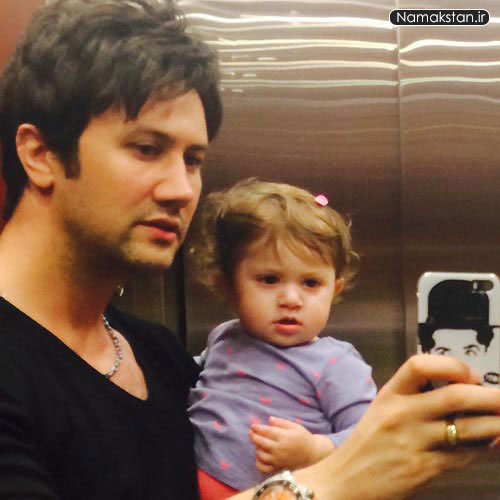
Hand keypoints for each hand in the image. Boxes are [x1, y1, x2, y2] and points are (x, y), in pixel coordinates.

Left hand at [249, 417, 334, 472]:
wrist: (311, 454)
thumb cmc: (303, 437)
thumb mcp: (294, 426)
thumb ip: (281, 422)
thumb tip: (269, 419)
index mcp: (284, 437)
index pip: (267, 432)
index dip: (258, 428)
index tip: (253, 426)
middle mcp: (280, 449)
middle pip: (261, 442)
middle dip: (254, 436)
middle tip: (251, 432)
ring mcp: (278, 460)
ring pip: (261, 455)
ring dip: (257, 448)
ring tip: (258, 443)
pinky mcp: (278, 468)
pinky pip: (264, 468)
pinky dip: (258, 462)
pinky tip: (260, 456)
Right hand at [299, 355, 499, 499]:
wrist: (344, 482)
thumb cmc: (367, 445)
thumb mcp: (382, 412)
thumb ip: (413, 400)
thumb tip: (461, 392)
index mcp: (389, 394)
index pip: (420, 365)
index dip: (451, 366)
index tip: (469, 376)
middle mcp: (401, 414)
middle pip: (454, 396)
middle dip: (490, 396)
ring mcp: (413, 442)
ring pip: (468, 428)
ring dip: (497, 424)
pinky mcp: (424, 469)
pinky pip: (465, 455)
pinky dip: (487, 449)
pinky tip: (496, 444)